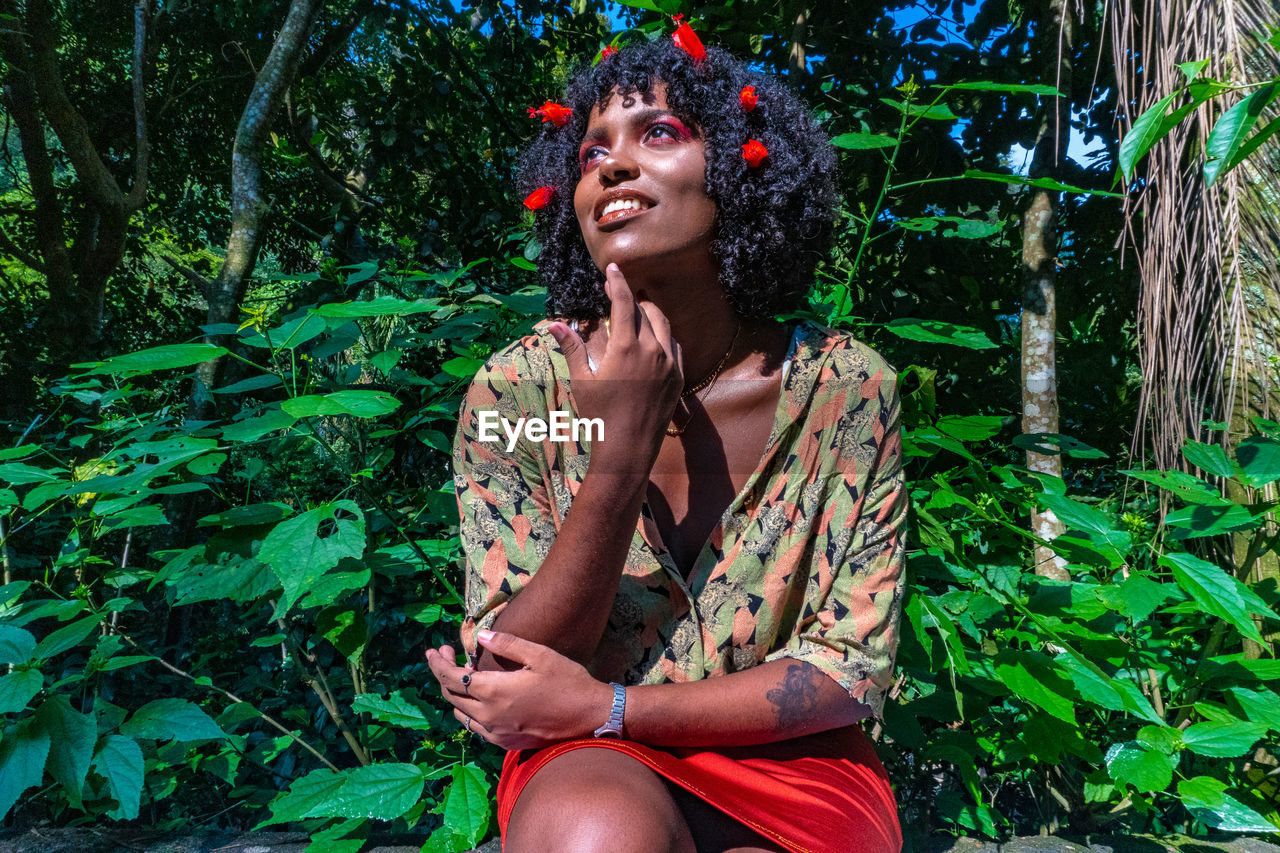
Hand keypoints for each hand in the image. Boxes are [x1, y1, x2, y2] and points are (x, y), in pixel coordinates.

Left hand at [425, 631, 613, 750]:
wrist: (591, 717)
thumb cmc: (568, 682)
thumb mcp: (539, 655)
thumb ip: (507, 644)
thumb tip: (481, 636)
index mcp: (494, 692)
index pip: (451, 678)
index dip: (438, 663)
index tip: (433, 650)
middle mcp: (489, 716)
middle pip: (452, 696)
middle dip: (444, 674)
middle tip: (448, 655)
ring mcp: (496, 732)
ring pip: (461, 714)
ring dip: (456, 694)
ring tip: (465, 674)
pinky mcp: (505, 743)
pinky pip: (476, 727)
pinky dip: (470, 711)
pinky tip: (481, 698)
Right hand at [547, 263, 682, 468]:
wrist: (629, 450)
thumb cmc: (599, 417)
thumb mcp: (582, 381)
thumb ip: (573, 348)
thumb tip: (555, 324)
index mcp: (627, 347)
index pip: (624, 302)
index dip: (618, 282)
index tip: (613, 268)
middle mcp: (653, 350)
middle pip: (646, 310)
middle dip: (633, 297)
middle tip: (620, 291)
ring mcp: (670, 364)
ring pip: (664, 325)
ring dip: (650, 314)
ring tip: (638, 310)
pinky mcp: (678, 378)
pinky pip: (674, 346)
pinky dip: (663, 335)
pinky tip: (653, 339)